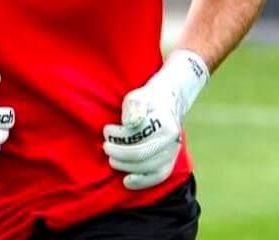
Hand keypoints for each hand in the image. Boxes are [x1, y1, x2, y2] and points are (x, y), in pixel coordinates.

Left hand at [103, 50, 208, 189]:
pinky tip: (127, 180)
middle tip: (106, 146)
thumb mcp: (138, 97)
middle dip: (119, 153)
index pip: (139, 136)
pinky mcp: (169, 162)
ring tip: (112, 159)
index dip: (119, 136)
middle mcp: (172, 140)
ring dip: (125, 166)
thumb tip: (130, 123)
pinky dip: (142, 182)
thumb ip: (134, 107)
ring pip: (147, 168)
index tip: (107, 130)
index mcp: (165, 123)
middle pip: (142, 154)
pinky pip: (157, 177)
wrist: (167, 103)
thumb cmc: (147, 100)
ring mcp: (172, 153)